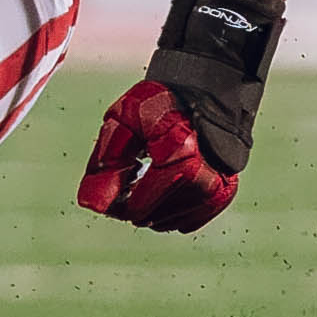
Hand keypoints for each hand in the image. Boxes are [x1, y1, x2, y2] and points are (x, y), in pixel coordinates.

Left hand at [74, 80, 238, 230]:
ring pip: (169, 222)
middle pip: (152, 217)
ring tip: (147, 180)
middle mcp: (204, 174)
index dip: (118, 204)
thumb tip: (92, 204)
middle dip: (133, 205)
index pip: (139, 206)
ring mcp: (217, 186)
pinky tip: (165, 190)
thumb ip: (107, 161)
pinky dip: (171, 212)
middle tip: (128, 181)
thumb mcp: (124, 121)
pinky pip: (188, 222)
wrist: (203, 94)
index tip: (113, 188)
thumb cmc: (160, 105)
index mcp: (179, 153)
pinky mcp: (224, 192)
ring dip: (151, 209)